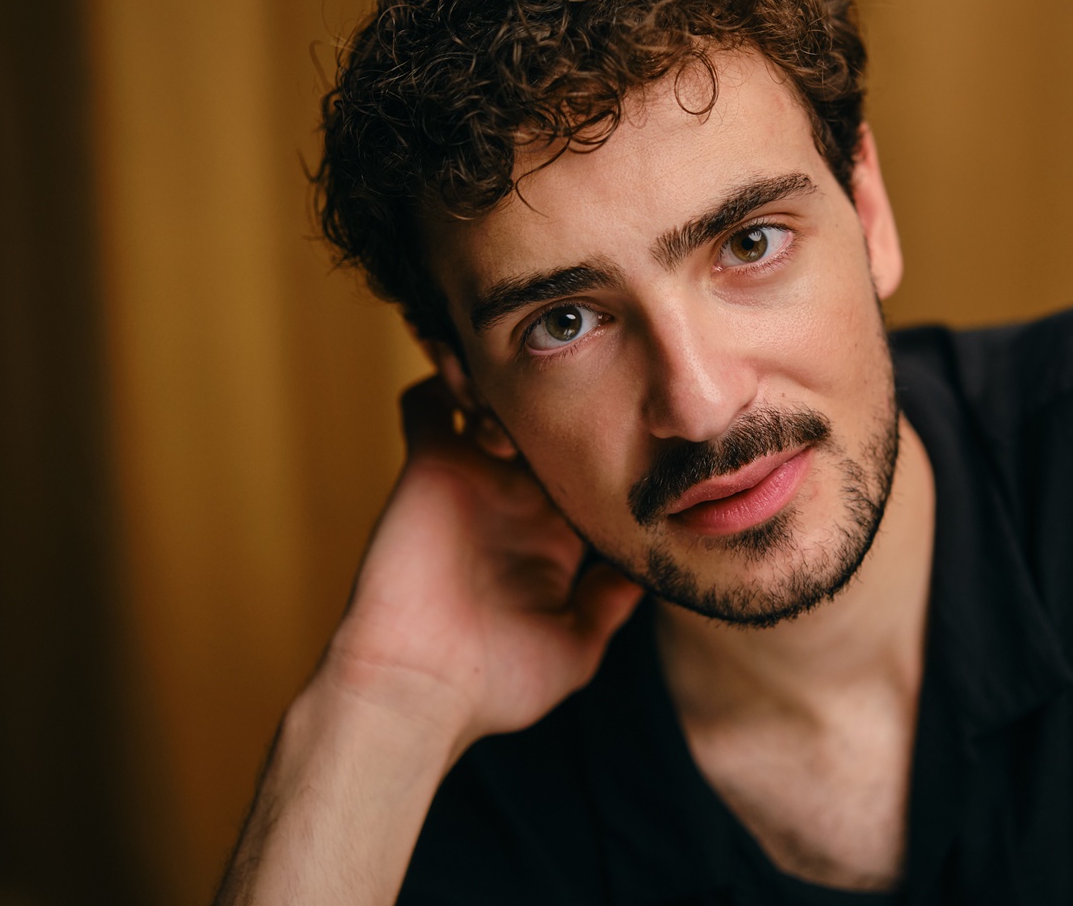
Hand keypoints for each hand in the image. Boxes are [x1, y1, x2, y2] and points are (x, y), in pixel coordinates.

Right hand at [320, 376, 642, 754]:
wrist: (416, 692)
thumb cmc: (494, 685)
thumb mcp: (576, 643)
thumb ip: (612, 602)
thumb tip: (656, 567)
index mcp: (553, 534)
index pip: (589, 470)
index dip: (617, 447)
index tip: (651, 433)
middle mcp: (514, 500)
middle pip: (547, 427)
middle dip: (574, 401)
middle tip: (603, 386)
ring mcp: (471, 479)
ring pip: (490, 402)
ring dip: (515, 389)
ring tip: (546, 393)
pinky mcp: (428, 466)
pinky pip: (428, 401)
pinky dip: (450, 380)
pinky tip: (489, 395)